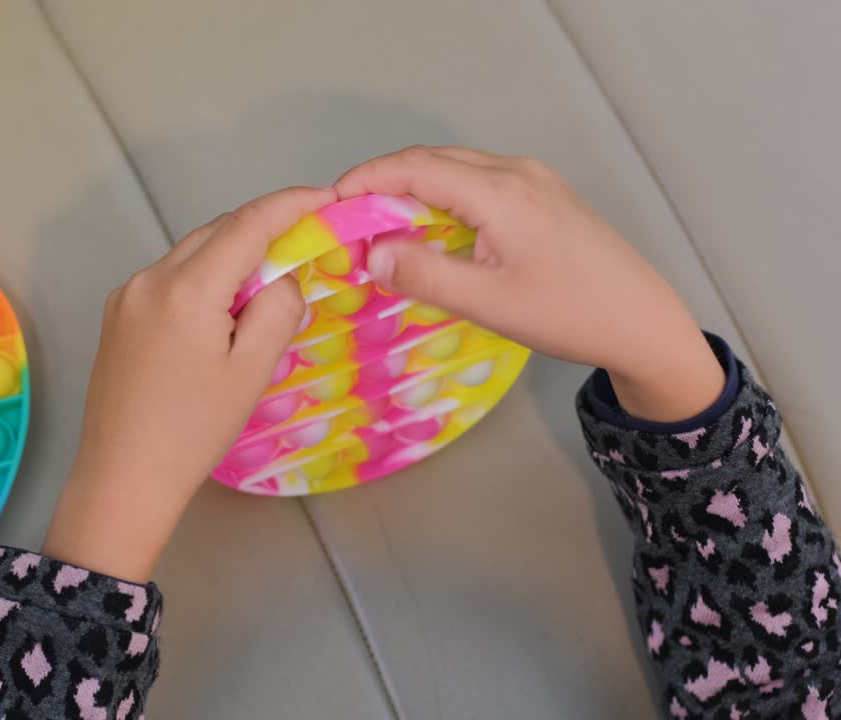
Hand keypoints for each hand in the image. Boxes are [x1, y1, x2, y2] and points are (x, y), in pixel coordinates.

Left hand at [42, 186, 337, 581]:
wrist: (123, 477)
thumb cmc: (194, 431)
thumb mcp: (252, 370)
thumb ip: (278, 309)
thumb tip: (282, 275)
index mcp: (186, 288)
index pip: (248, 224)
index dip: (291, 205)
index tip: (326, 198)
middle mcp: (149, 278)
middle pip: (217, 232)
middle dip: (264, 229)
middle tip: (307, 244)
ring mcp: (127, 295)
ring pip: (192, 254)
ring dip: (232, 256)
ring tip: (267, 287)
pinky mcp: (117, 316)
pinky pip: (170, 278)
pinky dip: (204, 279)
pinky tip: (222, 314)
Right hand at [335, 146, 723, 422]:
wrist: (643, 323)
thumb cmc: (568, 315)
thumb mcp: (488, 303)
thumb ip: (424, 274)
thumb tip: (370, 252)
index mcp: (500, 191)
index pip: (414, 167)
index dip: (364, 180)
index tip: (328, 206)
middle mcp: (515, 172)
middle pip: (432, 159)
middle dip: (382, 183)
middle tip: (346, 222)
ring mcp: (533, 180)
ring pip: (455, 168)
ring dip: (411, 189)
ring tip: (378, 227)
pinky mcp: (543, 195)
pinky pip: (477, 181)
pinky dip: (440, 196)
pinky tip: (428, 229)